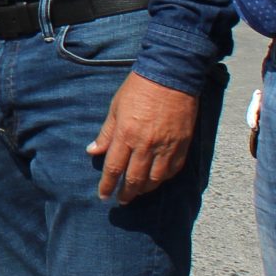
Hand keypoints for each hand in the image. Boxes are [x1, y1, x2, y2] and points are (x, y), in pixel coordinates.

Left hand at [87, 72, 199, 202]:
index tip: (103, 196)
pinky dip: (164, 179)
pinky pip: (173, 170)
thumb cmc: (139, 89)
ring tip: (137, 193)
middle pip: (134, 179)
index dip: (107, 185)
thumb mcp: (115, 108)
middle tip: (121, 200)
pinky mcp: (182, 144)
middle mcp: (146, 145)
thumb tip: (93, 151)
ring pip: (155, 179)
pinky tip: (157, 181)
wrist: (171, 76)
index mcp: (126, 135)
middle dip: (126, 193)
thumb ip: (106, 133)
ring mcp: (166, 146)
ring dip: (144, 190)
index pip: (114, 168)